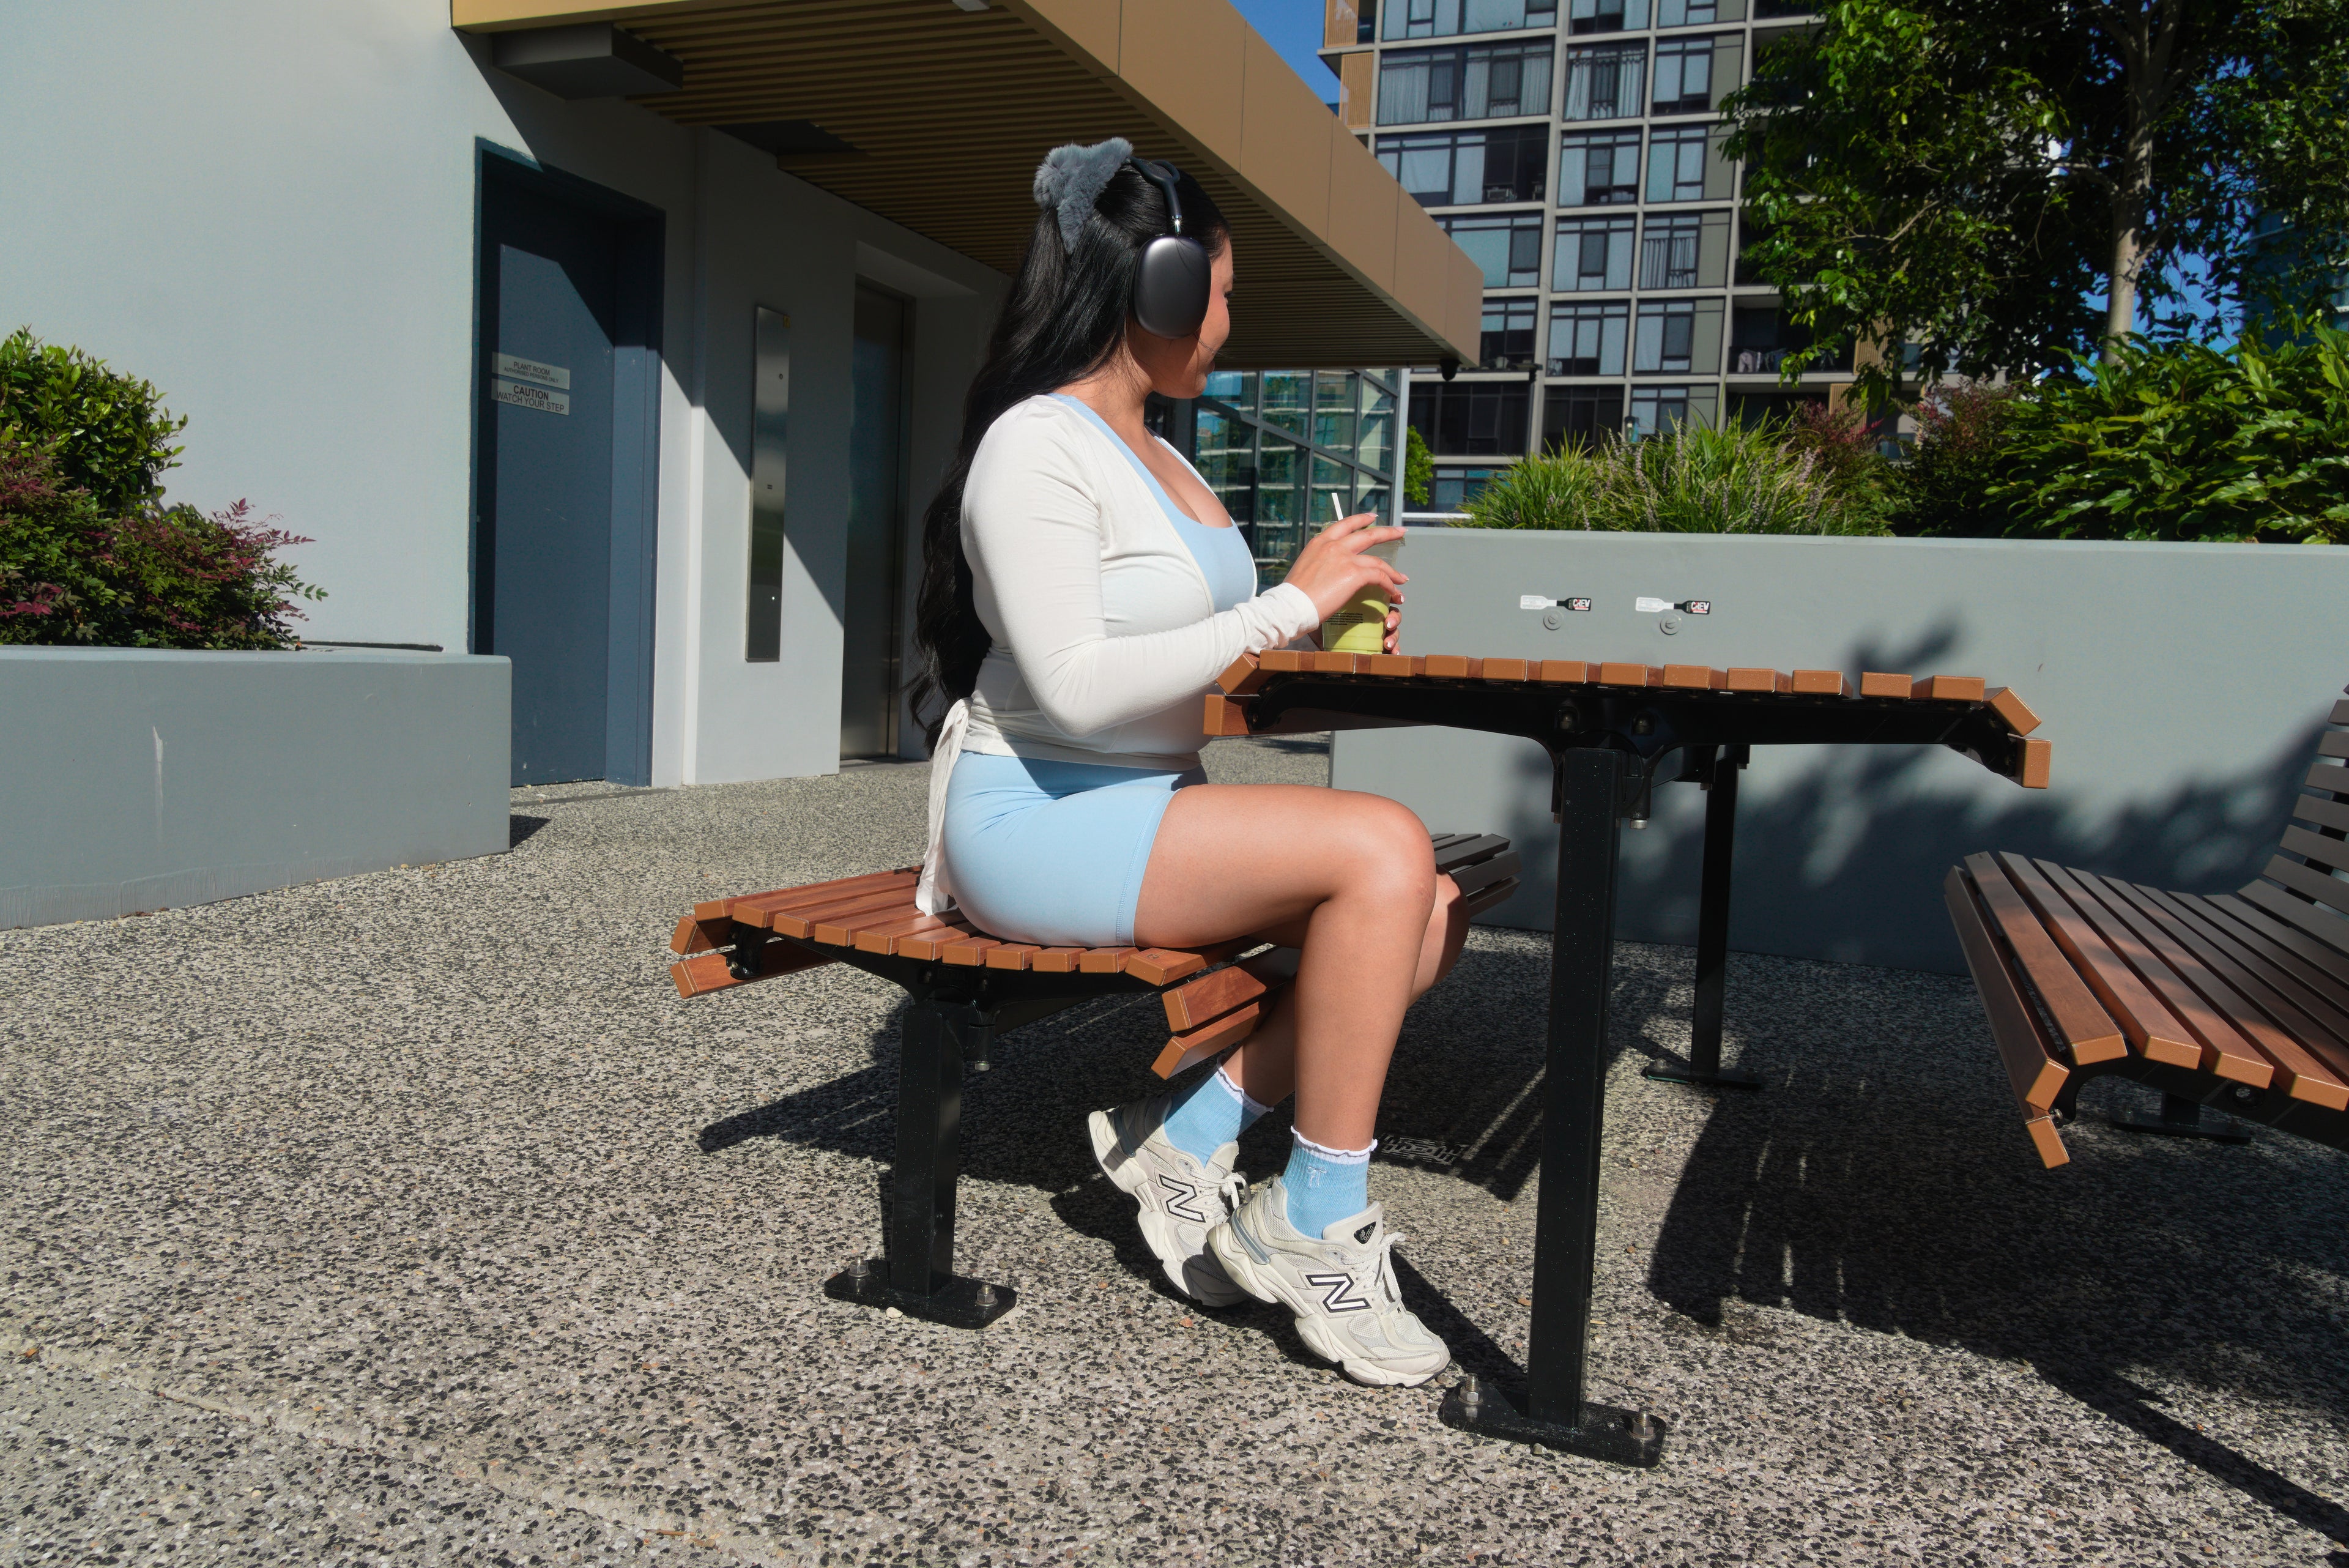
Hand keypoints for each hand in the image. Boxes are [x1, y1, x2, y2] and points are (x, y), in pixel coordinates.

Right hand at [1282, 513, 1407, 624]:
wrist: (1291, 606)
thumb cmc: (1294, 595)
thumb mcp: (1304, 568)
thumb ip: (1319, 563)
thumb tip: (1327, 571)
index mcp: (1320, 542)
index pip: (1345, 524)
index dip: (1361, 519)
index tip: (1372, 518)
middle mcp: (1334, 545)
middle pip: (1368, 534)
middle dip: (1387, 532)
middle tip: (1400, 532)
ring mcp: (1345, 559)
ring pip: (1377, 560)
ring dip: (1393, 571)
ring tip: (1402, 578)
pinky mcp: (1354, 574)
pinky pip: (1379, 577)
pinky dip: (1389, 585)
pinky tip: (1394, 593)